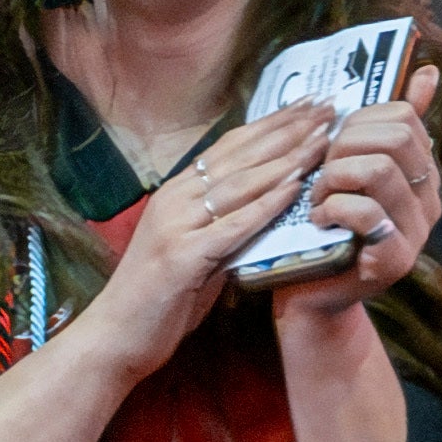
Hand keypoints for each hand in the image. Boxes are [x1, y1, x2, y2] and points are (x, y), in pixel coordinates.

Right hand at [84, 100, 337, 374]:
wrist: (115, 336)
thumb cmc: (158, 297)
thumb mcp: (196, 250)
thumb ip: (225, 225)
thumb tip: (268, 208)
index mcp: (176, 193)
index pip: (231, 147)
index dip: (272, 123)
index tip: (310, 105)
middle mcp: (173, 200)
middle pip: (238, 156)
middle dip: (286, 129)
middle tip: (327, 105)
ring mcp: (175, 226)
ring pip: (238, 184)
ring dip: (284, 158)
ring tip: (322, 137)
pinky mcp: (181, 257)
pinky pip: (231, 226)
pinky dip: (264, 205)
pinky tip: (294, 187)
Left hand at [282, 65, 441, 317]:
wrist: (308, 292)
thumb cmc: (318, 224)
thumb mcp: (345, 170)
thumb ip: (378, 127)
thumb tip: (425, 73)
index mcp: (419, 172)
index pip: (402, 117)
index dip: (355, 123)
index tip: (331, 147)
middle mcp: (428, 199)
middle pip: (394, 138)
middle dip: (341, 148)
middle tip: (319, 175)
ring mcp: (416, 231)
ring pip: (378, 169)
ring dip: (332, 179)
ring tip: (316, 200)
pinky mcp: (395, 259)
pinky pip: (365, 212)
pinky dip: (329, 209)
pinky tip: (316, 222)